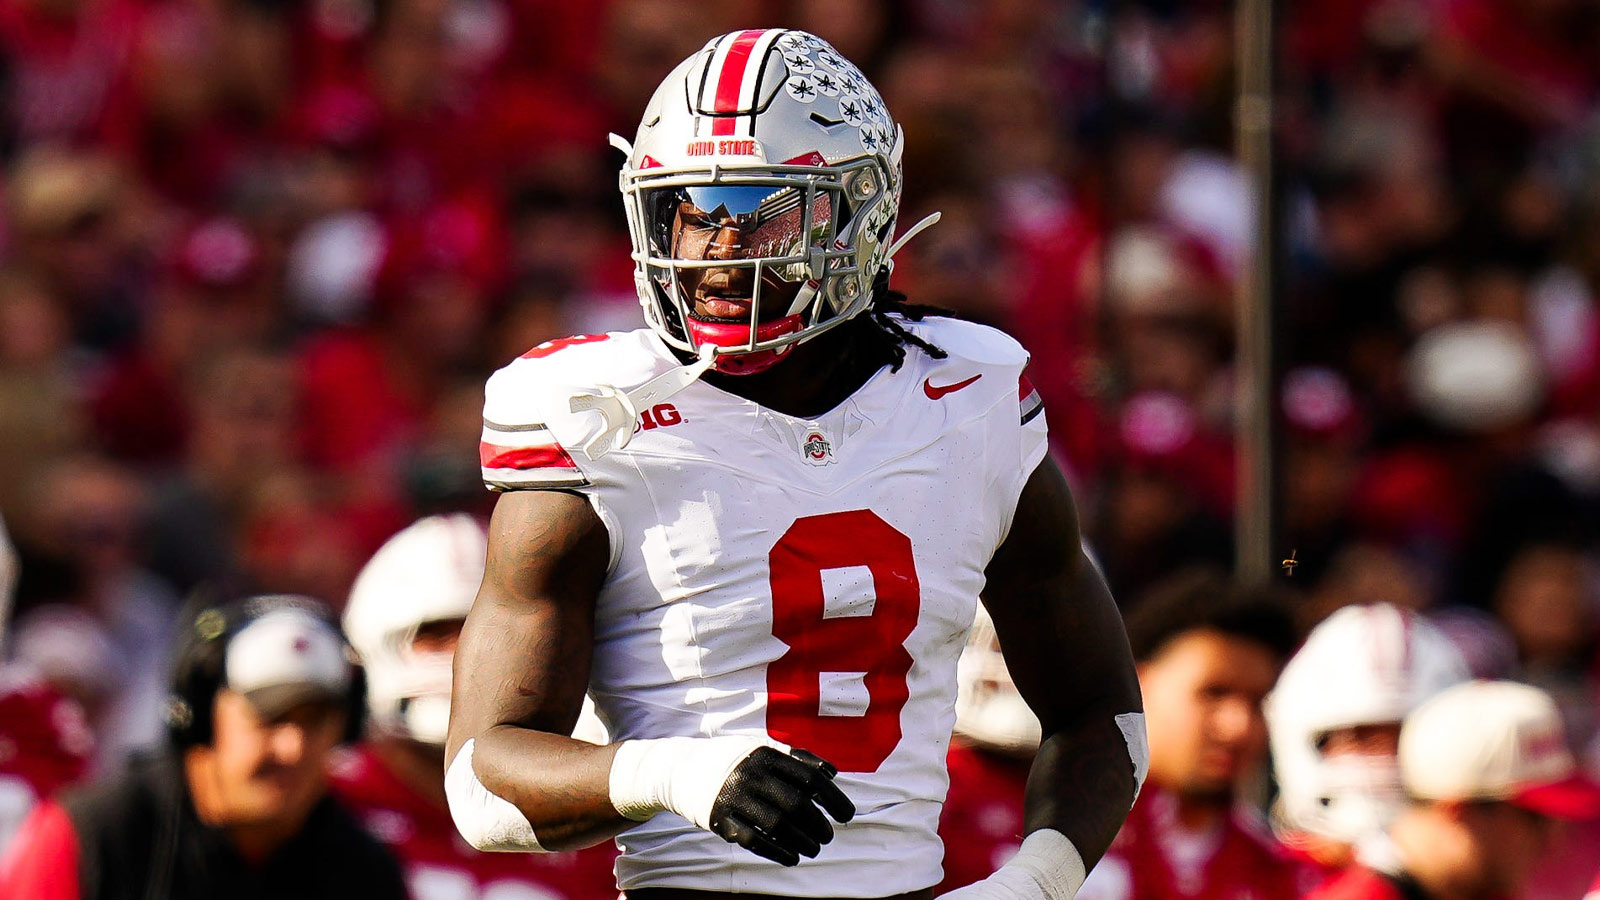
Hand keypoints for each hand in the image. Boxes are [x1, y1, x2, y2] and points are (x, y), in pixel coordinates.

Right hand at [707, 747, 854, 865]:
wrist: (682, 768)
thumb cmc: (734, 760)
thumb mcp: (763, 749)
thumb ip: (798, 758)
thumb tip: (831, 774)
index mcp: (766, 755)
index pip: (809, 779)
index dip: (833, 799)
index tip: (847, 815)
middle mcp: (751, 775)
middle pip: (796, 805)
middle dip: (818, 824)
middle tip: (828, 836)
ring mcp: (734, 798)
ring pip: (777, 825)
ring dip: (802, 841)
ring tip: (814, 849)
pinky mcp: (720, 820)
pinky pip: (753, 840)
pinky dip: (777, 852)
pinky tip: (792, 857)